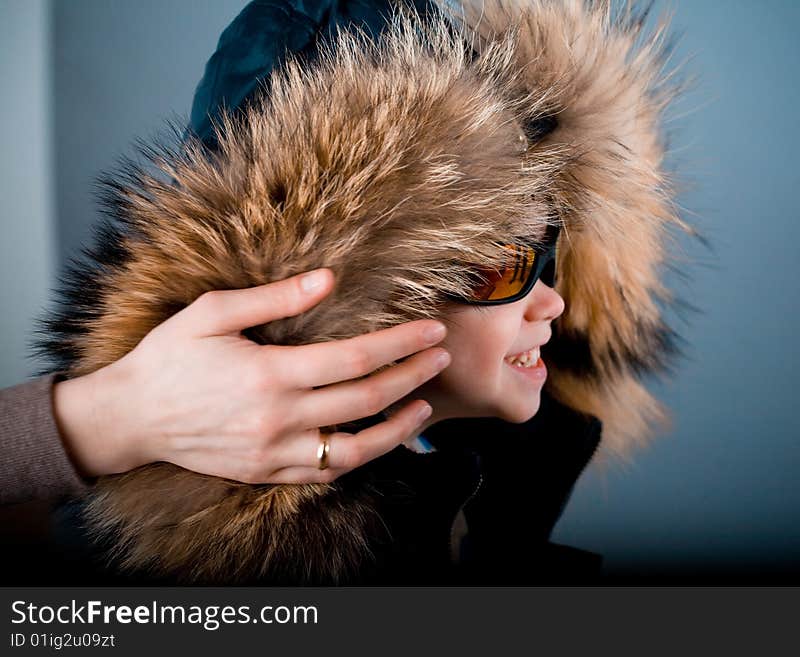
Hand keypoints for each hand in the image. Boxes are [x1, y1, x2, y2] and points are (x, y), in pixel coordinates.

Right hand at [52, 268, 449, 483]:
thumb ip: (274, 298)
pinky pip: (324, 473)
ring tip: (423, 406)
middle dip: (412, 376)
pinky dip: (357, 458)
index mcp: (270, 374)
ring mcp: (273, 453)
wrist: (130, 417)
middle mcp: (278, 418)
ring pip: (355, 449)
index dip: (401, 343)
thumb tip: (328, 279)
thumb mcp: (212, 312)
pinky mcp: (265, 473)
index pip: (357, 358)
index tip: (431, 330)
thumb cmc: (169, 357)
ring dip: (398, 429)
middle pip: (366, 399)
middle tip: (440, 357)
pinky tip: (376, 438)